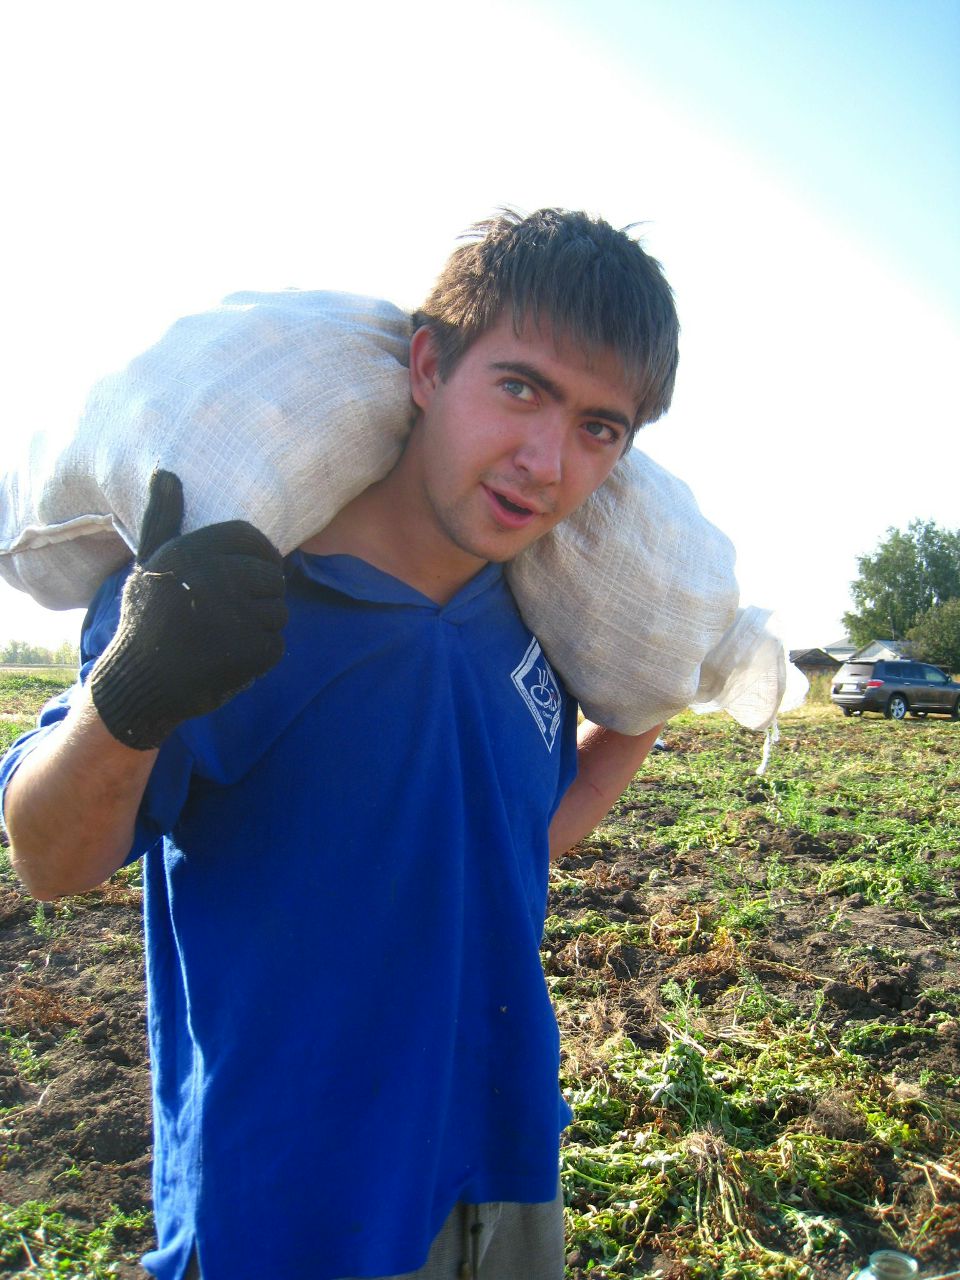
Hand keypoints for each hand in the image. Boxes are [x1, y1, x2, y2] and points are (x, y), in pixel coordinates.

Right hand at [90, 471, 287, 748]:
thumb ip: (163, 519)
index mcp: (191, 551)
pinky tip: (228, 660)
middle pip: (271, 575)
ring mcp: (235, 613)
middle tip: (230, 616)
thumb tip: (167, 473)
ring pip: (278, 610)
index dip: (258, 554)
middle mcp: (215, 576)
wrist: (138, 684)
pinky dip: (259, 656)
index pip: (249, 536)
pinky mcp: (251, 648)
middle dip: (260, 596)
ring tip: (223, 638)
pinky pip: (276, 643)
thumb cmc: (146, 620)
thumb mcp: (148, 565)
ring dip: (260, 627)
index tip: (252, 571)